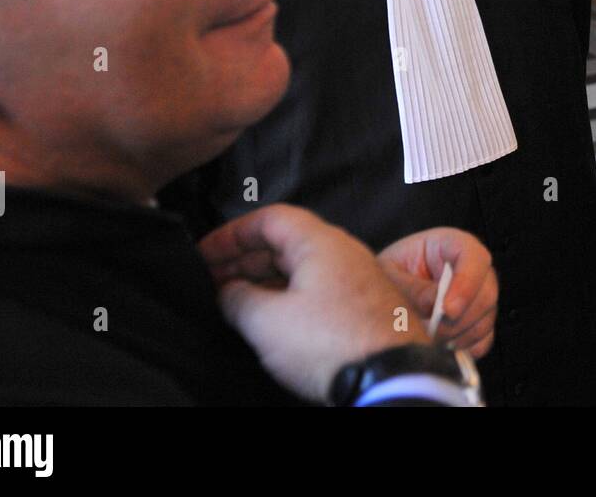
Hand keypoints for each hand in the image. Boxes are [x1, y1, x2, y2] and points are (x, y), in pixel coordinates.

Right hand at [198, 204, 427, 402]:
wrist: (390, 378)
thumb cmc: (333, 344)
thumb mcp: (268, 322)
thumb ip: (238, 299)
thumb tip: (228, 292)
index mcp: (323, 242)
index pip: (270, 218)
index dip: (232, 233)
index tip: (205, 253)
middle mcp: (344, 253)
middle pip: (285, 242)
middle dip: (244, 258)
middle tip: (211, 279)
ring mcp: (356, 281)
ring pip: (302, 268)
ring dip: (265, 280)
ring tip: (232, 301)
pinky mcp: (363, 308)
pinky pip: (318, 291)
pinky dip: (288, 298)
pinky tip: (268, 319)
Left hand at [378, 228, 497, 358]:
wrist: (382, 294)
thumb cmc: (387, 277)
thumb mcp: (389, 276)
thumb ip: (413, 289)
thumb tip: (438, 306)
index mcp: (448, 245)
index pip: (473, 255)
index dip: (467, 282)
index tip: (448, 311)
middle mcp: (469, 267)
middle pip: (487, 291)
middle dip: (460, 318)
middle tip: (432, 332)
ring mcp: (476, 294)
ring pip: (486, 317)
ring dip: (460, 336)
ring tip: (430, 339)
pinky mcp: (476, 320)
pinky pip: (484, 337)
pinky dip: (466, 348)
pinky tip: (443, 348)